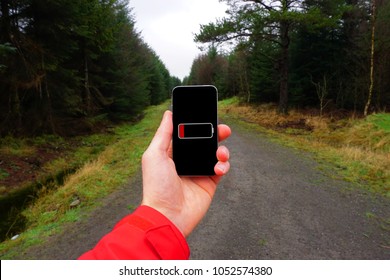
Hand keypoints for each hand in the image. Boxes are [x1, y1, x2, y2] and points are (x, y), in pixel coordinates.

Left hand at [141, 110, 230, 236]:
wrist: (168, 215)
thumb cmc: (157, 186)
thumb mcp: (155, 155)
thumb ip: (163, 134)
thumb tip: (168, 113)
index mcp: (173, 152)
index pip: (188, 134)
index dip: (197, 124)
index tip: (206, 115)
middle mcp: (187, 160)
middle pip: (205, 142)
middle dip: (216, 134)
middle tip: (223, 129)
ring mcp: (199, 171)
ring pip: (216, 153)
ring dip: (222, 149)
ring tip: (220, 153)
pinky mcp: (209, 183)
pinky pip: (221, 168)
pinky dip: (224, 165)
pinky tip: (218, 168)